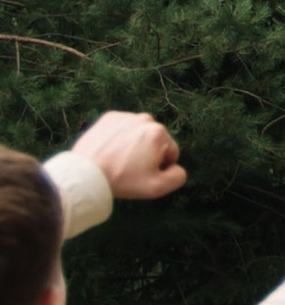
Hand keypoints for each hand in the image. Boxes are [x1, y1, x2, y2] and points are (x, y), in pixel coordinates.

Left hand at [69, 112, 186, 202]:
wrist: (86, 173)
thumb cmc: (122, 180)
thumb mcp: (157, 188)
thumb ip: (178, 177)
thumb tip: (176, 167)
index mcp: (159, 133)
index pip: (171, 152)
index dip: (160, 167)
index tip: (142, 174)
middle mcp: (145, 119)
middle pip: (155, 141)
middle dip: (148, 153)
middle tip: (130, 168)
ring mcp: (126, 116)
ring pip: (139, 134)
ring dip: (134, 145)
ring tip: (118, 159)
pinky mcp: (109, 117)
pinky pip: (122, 129)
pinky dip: (119, 138)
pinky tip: (110, 151)